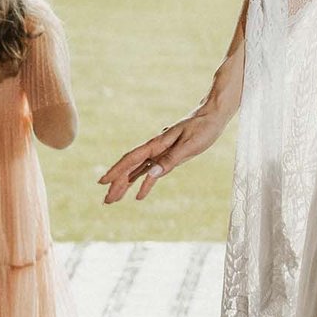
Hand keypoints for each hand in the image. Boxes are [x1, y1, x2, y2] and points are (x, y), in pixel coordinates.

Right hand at [99, 101, 229, 203]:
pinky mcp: (169, 157)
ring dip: (126, 185)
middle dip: (117, 183)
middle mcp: (156, 148)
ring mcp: (161, 153)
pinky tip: (139, 196)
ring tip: (114, 199)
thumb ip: (171, 159)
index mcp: (157, 144)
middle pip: (131, 167)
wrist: (213, 115)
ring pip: (139, 171)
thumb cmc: (203, 127)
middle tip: (106, 201)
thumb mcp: (190, 145)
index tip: (103, 182)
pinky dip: (145, 184)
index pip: (132, 159)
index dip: (116, 171)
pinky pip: (153, 172)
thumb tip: (151, 173)